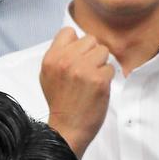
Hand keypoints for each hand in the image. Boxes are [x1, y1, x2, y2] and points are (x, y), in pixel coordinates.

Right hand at [38, 27, 114, 155]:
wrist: (67, 127)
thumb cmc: (60, 102)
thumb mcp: (47, 75)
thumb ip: (59, 55)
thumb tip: (74, 40)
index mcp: (51, 58)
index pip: (68, 32)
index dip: (76, 43)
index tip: (76, 56)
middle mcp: (66, 60)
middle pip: (90, 39)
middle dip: (91, 53)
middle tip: (86, 71)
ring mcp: (83, 69)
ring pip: (103, 51)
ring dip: (101, 64)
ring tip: (91, 80)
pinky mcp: (99, 80)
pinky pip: (111, 67)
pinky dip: (107, 78)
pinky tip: (97, 89)